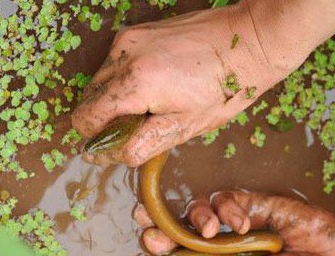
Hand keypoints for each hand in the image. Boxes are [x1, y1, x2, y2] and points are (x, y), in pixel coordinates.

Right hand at [71, 2, 306, 166]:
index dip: (97, 139)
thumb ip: (140, 143)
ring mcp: (129, 39)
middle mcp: (124, 55)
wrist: (249, 41)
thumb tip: (104, 156)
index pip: (86, 118)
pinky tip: (157, 83)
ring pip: (100, 80)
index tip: (120, 144)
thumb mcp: (185, 126)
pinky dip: (126, 79)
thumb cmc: (225, 88)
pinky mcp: (137, 31)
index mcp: (136, 83)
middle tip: (145, 125)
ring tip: (155, 103)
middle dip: (108, 119)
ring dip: (116, 98)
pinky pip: (115, 63)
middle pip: (89, 99)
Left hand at [133, 190, 334, 255]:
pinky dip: (230, 207)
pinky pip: (229, 196)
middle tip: (146, 220)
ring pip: (200, 205)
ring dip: (196, 214)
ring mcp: (236, 221)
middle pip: (178, 225)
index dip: (158, 241)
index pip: (176, 251)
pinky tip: (243, 222)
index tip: (147, 239)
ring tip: (207, 230)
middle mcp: (219, 242)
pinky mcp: (255, 203)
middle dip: (160, 219)